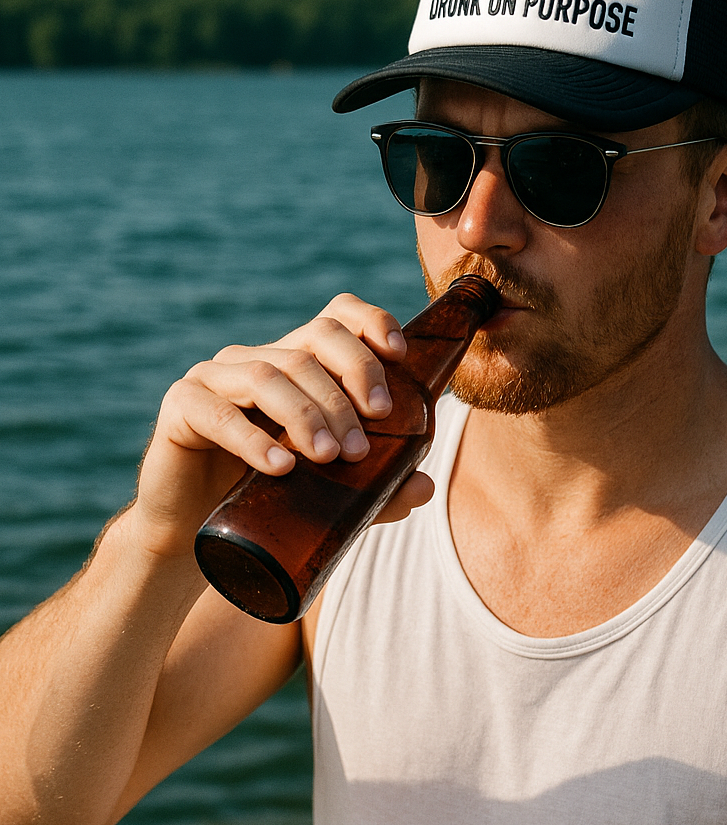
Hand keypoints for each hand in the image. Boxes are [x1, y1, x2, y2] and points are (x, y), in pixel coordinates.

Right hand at [132, 293, 434, 557]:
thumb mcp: (330, 489)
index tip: (400, 356)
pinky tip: (280, 467)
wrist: (194, 531)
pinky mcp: (181, 407)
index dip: (371, 323)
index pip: (337, 316)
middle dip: (350, 385)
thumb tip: (423, 487)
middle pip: (312, 344)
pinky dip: (254, 440)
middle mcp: (258, 358)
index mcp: (298, 363)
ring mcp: (216, 377)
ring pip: (270, 375)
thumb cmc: (267, 497)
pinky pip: (219, 413)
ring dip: (308, 415)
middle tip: (365, 442)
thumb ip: (376, 487)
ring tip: (329, 458)